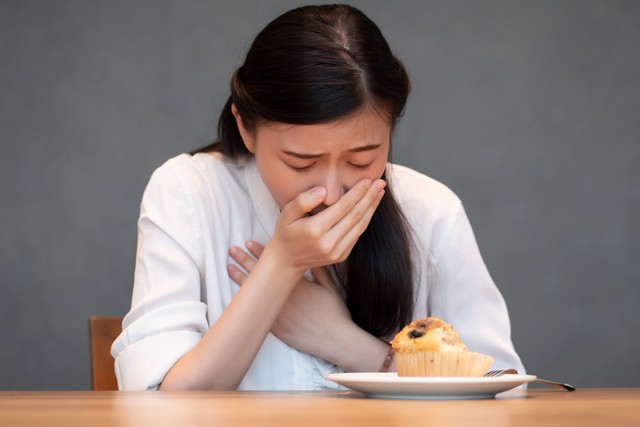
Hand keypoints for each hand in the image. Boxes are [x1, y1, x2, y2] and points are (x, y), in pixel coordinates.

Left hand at [228, 241, 351, 360]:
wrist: (334, 338)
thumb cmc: (334, 312)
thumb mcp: (329, 286)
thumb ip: (318, 269)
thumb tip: (310, 253)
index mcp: (297, 283)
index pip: (276, 263)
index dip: (261, 252)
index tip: (249, 243)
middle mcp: (285, 295)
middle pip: (261, 275)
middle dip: (245, 260)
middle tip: (232, 250)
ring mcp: (279, 312)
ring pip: (255, 292)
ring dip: (240, 279)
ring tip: (229, 267)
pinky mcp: (276, 327)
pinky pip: (257, 313)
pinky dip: (246, 303)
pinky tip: (235, 296)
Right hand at [266, 178, 385, 272]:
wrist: (287, 261)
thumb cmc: (286, 232)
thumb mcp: (286, 214)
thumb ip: (303, 200)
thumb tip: (323, 190)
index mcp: (315, 230)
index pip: (342, 207)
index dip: (357, 193)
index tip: (367, 180)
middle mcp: (328, 243)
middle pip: (355, 216)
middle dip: (370, 197)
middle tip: (380, 182)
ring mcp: (337, 252)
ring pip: (360, 226)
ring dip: (372, 208)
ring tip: (380, 192)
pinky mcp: (342, 256)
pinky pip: (357, 235)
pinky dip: (366, 219)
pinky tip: (370, 207)